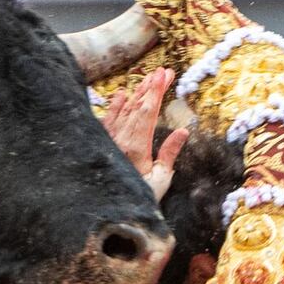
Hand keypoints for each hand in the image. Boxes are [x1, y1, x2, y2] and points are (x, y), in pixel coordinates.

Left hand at [103, 68, 187, 199]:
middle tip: (163, 71)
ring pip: (123, 110)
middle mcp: (119, 139)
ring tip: (148, 78)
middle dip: (151, 87)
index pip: (148, 111)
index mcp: (136, 146)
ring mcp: (108, 140)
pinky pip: (108, 119)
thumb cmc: (138, 198)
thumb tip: (183, 131)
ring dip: (137, 93)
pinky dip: (115, 106)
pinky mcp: (100, 143)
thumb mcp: (160, 179)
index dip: (157, 90)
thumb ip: (170, 153)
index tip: (166, 74)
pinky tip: (122, 94)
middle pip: (137, 106)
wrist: (106, 211)